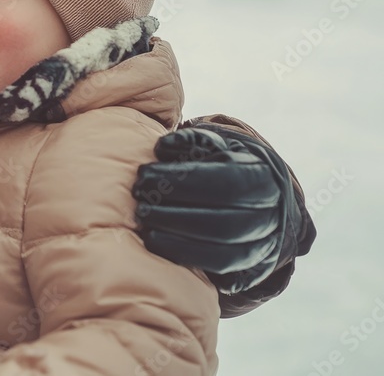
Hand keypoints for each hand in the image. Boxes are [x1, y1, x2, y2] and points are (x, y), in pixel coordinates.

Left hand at [132, 123, 310, 295]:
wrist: (259, 198)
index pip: (225, 181)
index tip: (144, 174)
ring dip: (176, 238)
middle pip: (223, 221)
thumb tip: (164, 147)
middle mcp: (269, 213)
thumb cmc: (225, 166)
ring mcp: (264, 243)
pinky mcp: (251, 265)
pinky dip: (183, 255)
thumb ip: (193, 142)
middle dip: (175, 214)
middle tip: (140, 204)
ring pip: (222, 249)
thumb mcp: (216, 146)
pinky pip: (218, 267)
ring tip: (143, 224)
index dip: (182, 180)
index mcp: (261, 177)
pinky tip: (153, 241)